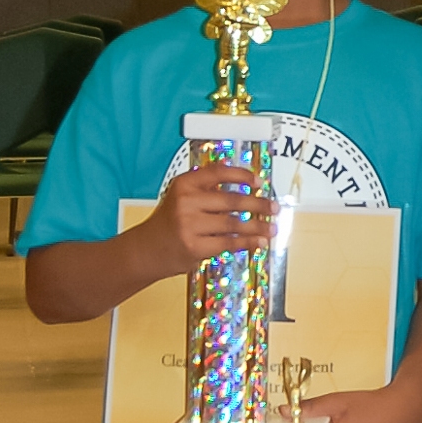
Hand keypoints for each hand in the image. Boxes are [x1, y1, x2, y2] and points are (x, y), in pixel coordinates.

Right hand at [140, 164, 275, 276]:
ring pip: (233, 224)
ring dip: (258, 226)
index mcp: (184, 184)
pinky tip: (260, 241)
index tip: (259, 182)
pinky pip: (229, 243)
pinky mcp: (195, 246)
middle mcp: (186, 201)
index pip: (218, 173)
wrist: (147, 250)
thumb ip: (206, 189)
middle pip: (232, 200)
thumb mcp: (182, 197)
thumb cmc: (170, 223)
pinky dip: (248, 242)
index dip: (242, 176)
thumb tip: (244, 187)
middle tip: (274, 207)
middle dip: (258, 205)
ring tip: (272, 228)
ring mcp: (190, 225)